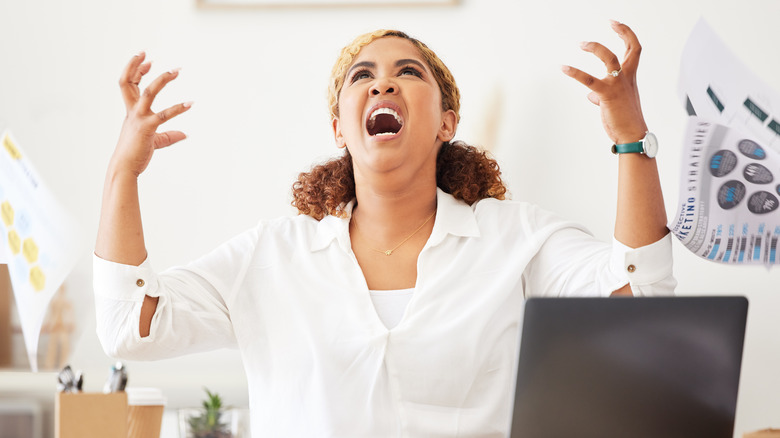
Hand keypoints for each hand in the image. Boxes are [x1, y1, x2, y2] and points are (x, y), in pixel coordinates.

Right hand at [112, 51, 191, 176]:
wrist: (125, 167)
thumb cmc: (135, 154)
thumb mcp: (154, 142)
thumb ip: (168, 136)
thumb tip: (184, 134)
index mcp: (130, 112)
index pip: (129, 85)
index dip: (137, 71)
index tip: (148, 61)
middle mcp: (132, 112)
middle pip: (128, 82)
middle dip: (136, 66)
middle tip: (147, 53)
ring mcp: (138, 118)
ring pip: (148, 92)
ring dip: (162, 79)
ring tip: (176, 71)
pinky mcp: (147, 128)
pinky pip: (164, 115)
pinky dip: (178, 108)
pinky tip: (190, 103)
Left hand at [562, 20, 646, 144]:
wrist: (632, 136)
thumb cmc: (625, 120)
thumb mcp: (616, 103)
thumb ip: (602, 95)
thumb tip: (590, 94)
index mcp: (630, 78)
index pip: (635, 50)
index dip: (627, 35)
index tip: (616, 25)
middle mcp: (627, 78)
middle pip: (631, 48)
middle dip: (622, 31)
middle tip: (610, 22)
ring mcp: (618, 85)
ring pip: (610, 57)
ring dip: (595, 47)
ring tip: (581, 43)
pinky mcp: (607, 95)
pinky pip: (588, 80)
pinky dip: (575, 72)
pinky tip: (564, 67)